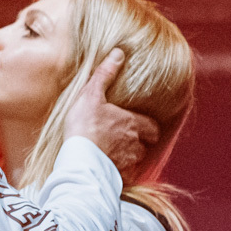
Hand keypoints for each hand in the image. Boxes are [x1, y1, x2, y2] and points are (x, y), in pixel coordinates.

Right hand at [63, 48, 159, 175]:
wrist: (78, 160)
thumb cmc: (85, 127)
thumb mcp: (91, 95)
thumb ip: (105, 75)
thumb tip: (118, 53)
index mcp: (132, 123)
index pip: (152, 127)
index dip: (148, 127)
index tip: (141, 126)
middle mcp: (135, 144)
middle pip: (146, 145)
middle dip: (140, 143)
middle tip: (127, 140)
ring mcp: (128, 162)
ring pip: (135, 160)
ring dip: (128, 157)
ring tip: (115, 154)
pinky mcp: (118, 177)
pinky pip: (124, 175)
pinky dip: (119, 172)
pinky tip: (107, 169)